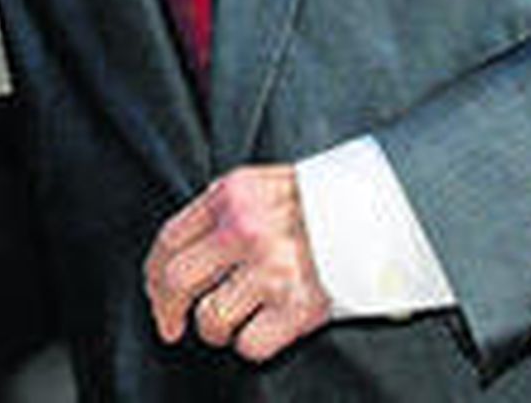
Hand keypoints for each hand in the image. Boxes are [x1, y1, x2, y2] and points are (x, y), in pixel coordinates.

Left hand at [145, 164, 331, 362]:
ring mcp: (270, 270)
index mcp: (228, 196)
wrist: (377, 215)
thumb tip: (181, 247)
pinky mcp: (298, 307)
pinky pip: (250, 344)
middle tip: (171, 326)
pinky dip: (250, 345)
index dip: (153, 276)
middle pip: (178, 281)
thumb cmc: (316, 203)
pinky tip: (262, 330)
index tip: (156, 296)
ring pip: (211, 319)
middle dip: (167, 310)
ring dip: (214, 330)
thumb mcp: (258, 185)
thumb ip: (220, 208)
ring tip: (230, 324)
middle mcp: (242, 230)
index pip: (168, 240)